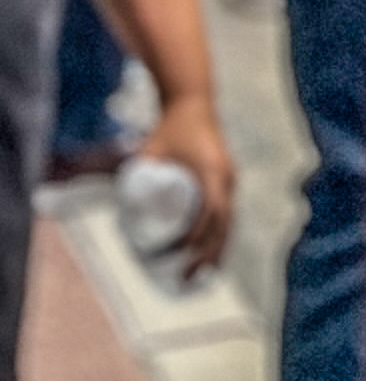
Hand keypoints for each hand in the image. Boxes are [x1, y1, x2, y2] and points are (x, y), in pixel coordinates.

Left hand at [140, 88, 234, 275]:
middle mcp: (228, 179)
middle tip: (187, 279)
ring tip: (202, 276)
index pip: (209, 214)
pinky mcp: (226, 181)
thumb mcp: (150, 149)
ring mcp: (230, 180)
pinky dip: (220, 236)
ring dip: (217, 251)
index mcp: (214, 172)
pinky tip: (211, 254)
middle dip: (208, 256)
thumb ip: (136, 175)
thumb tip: (121, 211)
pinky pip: (228, 215)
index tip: (172, 252)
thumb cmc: (170, 125)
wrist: (193, 102)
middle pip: (224, 226)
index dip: (193, 238)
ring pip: (229, 224)